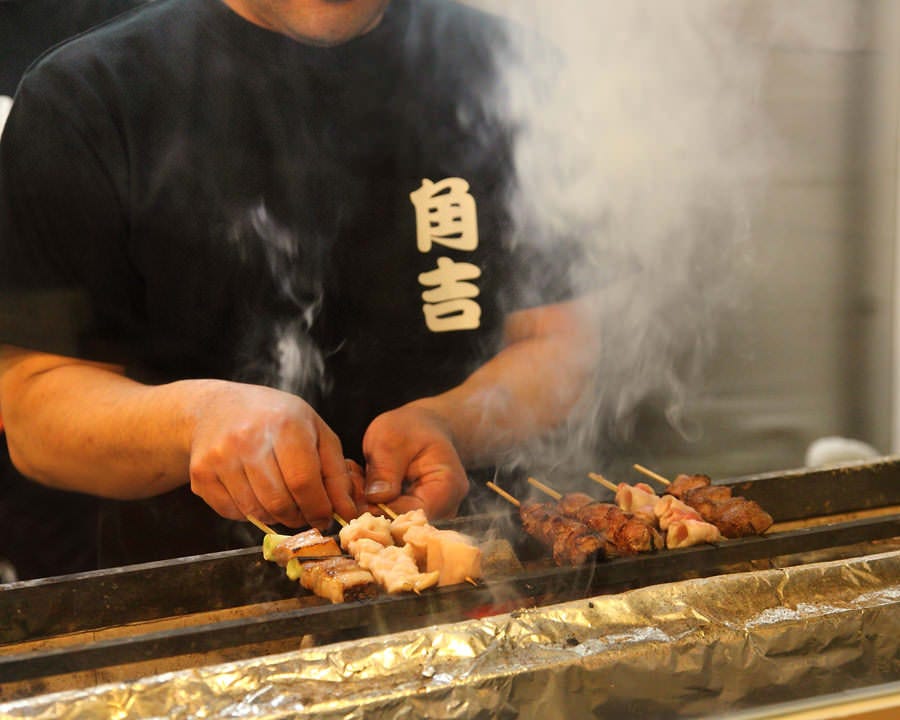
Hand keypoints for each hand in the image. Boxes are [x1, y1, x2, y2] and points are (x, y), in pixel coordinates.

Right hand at [187, 380, 354, 528]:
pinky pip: (232, 512)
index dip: (318, 508)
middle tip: (304, 513)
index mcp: (284, 424)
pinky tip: (255, 492)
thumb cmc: (277, 419)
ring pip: (256, 511)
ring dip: (275, 516)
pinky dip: (250, 513)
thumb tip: (348, 513)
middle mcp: (248, 439)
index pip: (303, 482)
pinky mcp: (201, 474)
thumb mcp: (316, 432)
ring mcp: (220, 457)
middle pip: (279, 502)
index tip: (324, 517)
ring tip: (282, 500)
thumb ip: (336, 473)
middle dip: (298, 517)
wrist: (217, 408)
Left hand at [361, 404, 468, 518]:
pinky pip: (390, 518)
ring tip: (354, 478)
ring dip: (368, 505)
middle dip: (371, 508)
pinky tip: (360, 483)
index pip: (412, 514)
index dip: (381, 511)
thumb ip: (385, 469)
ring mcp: (432, 514)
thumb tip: (376, 499)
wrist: (423, 426)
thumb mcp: (392, 439)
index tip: (356, 494)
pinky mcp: (415, 515)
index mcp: (446, 487)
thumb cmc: (411, 427)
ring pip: (393, 523)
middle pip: (403, 523)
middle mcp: (445, 508)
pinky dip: (371, 504)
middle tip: (350, 482)